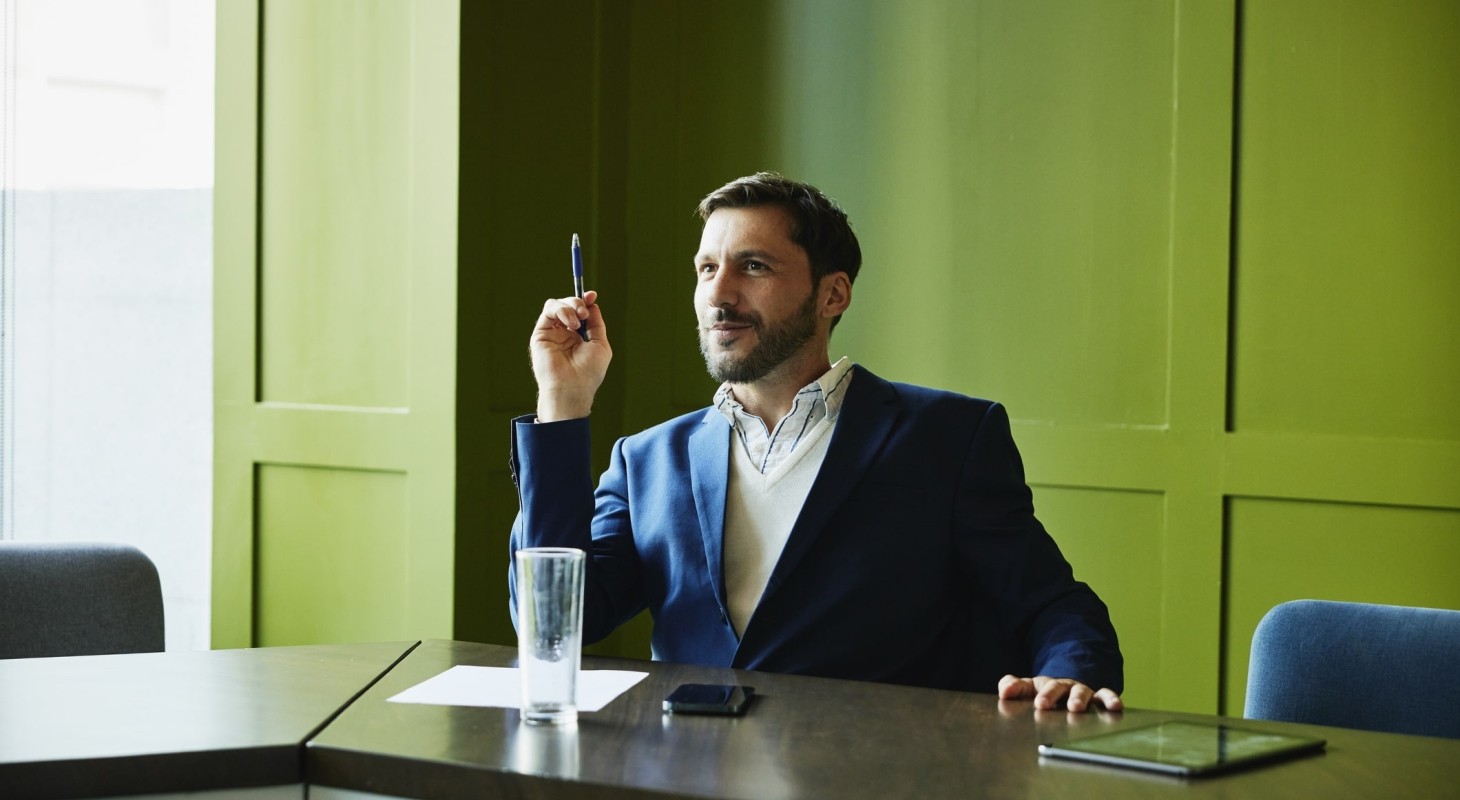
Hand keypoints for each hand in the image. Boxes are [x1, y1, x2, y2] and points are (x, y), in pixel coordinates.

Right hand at [531, 290, 611, 420]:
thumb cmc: (588, 372)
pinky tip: (570, 324)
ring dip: (570, 307)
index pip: (579, 312)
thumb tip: (592, 304)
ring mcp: (551, 333)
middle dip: (578, 303)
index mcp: (578, 336)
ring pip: (557, 304)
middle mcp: (563, 333)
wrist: (572, 387)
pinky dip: (561, 310)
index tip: (592, 296)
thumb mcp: (600, 344)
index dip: (585, 301)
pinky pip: (548, 310)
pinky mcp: (540, 334)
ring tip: (577, 322)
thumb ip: (596, 323)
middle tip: (585, 314)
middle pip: (568, 305)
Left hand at [998, 674, 1122, 712]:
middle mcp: (1065, 686)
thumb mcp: (1030, 687)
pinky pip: (1106, 695)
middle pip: (1058, 687)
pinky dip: (1111, 699)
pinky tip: (1116, 706)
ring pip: (1082, 691)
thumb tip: (1004, 691)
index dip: (1032, 692)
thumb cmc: (1048, 690)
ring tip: (1077, 708)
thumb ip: (1014, 686)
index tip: (1036, 703)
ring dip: (1079, 698)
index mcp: (1046, 684)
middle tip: (1045, 704)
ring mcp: (1083, 690)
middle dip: (1052, 695)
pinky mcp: (1099, 697)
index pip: (1037, 686)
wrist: (1071, 684)